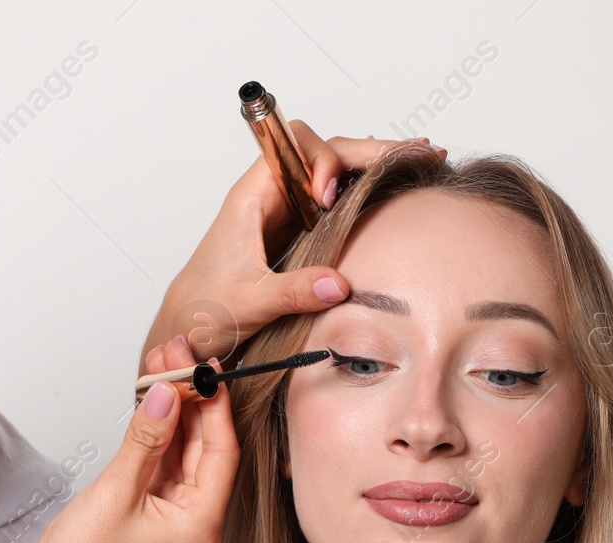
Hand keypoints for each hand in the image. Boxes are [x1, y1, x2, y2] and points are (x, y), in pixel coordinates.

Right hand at [26, 334, 239, 542]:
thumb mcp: (116, 491)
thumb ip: (146, 439)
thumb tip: (167, 394)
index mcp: (203, 524)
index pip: (222, 452)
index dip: (214, 406)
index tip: (205, 367)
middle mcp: (197, 520)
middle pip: (207, 446)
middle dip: (193, 399)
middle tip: (176, 355)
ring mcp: (176, 514)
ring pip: (185, 450)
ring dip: (174, 409)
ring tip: (161, 364)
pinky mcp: (154, 509)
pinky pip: (165, 461)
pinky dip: (159, 431)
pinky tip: (152, 398)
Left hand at [145, 124, 447, 357]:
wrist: (190, 325)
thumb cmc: (205, 307)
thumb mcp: (249, 302)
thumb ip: (291, 292)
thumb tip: (338, 284)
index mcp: (252, 197)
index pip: (293, 147)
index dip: (321, 161)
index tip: (331, 196)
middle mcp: (273, 196)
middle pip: (325, 151)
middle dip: (370, 150)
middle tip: (419, 152)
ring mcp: (290, 212)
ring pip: (336, 170)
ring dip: (376, 163)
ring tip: (422, 158)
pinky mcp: (302, 232)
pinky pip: (339, 198)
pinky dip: (370, 187)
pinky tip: (397, 184)